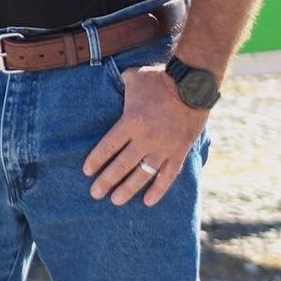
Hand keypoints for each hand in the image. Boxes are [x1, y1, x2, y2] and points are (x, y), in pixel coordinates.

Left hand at [82, 62, 210, 205]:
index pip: (108, 146)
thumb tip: (112, 82)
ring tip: (115, 201)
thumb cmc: (159, 79)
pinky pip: (168, 176)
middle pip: (122, 165)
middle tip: (95, 194)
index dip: (96, 161)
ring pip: (143, 175)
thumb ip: (120, 85)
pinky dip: (158, 190)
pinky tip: (148, 201)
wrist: (192, 85)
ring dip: (128, 189)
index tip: (87, 172)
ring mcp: (163, 148)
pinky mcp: (179, 152)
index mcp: (130, 122)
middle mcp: (145, 139)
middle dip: (107, 181)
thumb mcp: (133, 78)